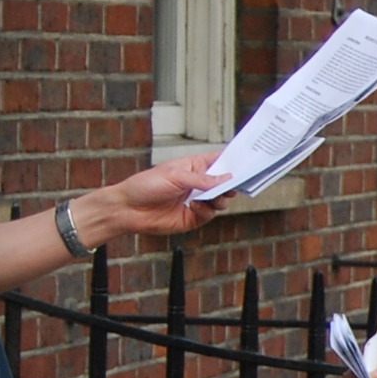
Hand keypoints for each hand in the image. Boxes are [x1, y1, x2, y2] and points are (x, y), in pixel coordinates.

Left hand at [88, 153, 226, 239]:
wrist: (128, 209)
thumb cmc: (145, 185)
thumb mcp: (175, 176)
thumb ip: (202, 179)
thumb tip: (226, 179)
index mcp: (194, 166)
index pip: (219, 160)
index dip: (233, 160)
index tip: (248, 160)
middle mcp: (198, 183)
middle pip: (225, 182)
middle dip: (233, 183)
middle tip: (236, 183)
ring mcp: (197, 200)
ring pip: (221, 200)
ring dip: (220, 198)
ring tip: (213, 197)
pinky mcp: (193, 217)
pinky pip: (210, 214)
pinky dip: (206, 210)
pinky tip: (194, 206)